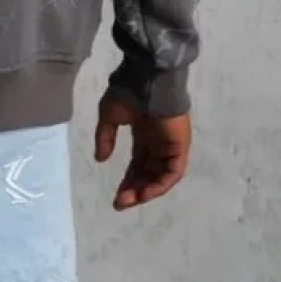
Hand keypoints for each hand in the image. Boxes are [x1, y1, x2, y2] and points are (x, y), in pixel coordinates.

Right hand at [94, 91, 191, 210]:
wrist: (148, 78)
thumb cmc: (129, 92)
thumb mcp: (109, 115)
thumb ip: (105, 137)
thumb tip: (100, 159)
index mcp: (145, 133)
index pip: (138, 164)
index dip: (128, 180)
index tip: (116, 196)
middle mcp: (159, 142)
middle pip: (148, 173)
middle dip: (135, 190)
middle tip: (120, 203)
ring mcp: (170, 145)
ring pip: (161, 176)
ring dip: (146, 191)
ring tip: (129, 200)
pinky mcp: (180, 146)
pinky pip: (173, 172)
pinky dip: (160, 185)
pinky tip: (145, 194)